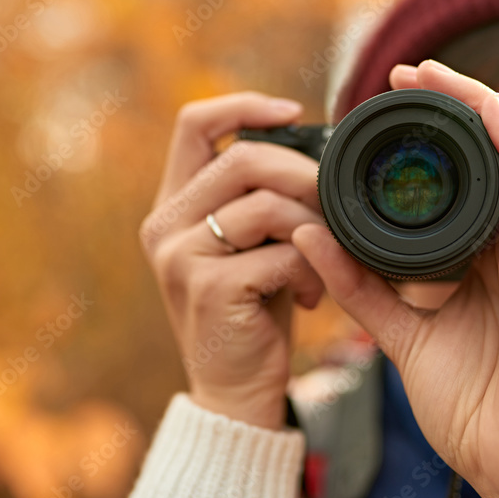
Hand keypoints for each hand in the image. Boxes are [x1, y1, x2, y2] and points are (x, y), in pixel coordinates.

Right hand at [140, 92, 324, 429]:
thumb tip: (313, 146)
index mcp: (172, 205)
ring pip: (267, 203)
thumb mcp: (246, 246)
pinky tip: (314, 295)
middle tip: (334, 203)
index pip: (193, 123)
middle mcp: (165, 225)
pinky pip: (283, 251)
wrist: (234, 392)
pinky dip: (312, 268)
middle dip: (304, 173)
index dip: (245, 105)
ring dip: (313, 226)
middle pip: (243, 157)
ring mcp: (181, 256)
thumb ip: (258, 199)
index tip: (295, 112)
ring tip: (324, 260)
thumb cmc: (252, 311)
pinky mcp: (210, 287)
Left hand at [293, 61, 498, 497]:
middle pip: (498, 147)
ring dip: (479, 103)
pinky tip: (480, 108)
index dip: (439, 129)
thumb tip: (310, 234)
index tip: (386, 102)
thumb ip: (360, 283)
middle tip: (404, 71)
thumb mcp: (399, 328)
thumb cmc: (471, 398)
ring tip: (432, 74)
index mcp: (490, 254)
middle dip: (456, 100)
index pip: (472, 172)